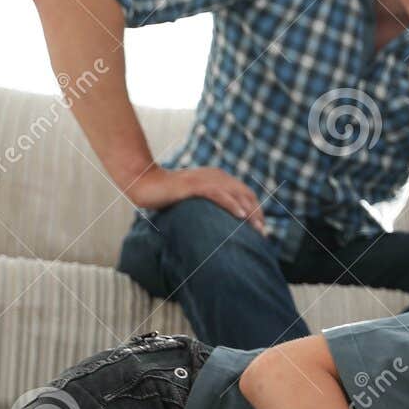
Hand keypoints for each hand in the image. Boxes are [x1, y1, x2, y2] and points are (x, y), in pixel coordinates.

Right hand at [127, 166, 264, 234]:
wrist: (145, 183)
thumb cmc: (169, 194)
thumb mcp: (196, 198)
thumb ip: (211, 204)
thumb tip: (225, 223)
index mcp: (218, 177)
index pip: (246, 193)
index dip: (257, 210)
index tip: (262, 228)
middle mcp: (216, 176)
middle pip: (246, 194)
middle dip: (258, 214)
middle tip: (263, 232)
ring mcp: (206, 179)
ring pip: (236, 195)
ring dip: (250, 212)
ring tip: (257, 228)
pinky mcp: (195, 185)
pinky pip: (219, 194)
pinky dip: (232, 205)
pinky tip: (241, 216)